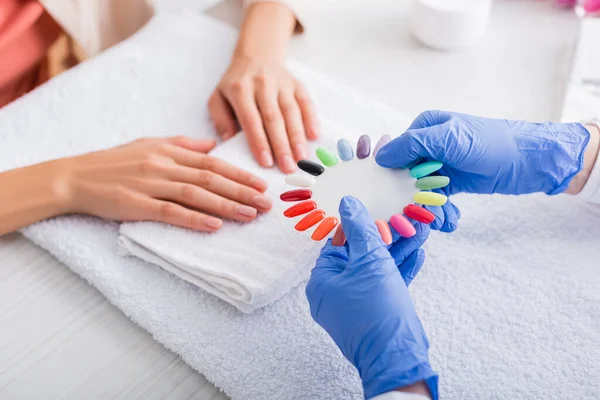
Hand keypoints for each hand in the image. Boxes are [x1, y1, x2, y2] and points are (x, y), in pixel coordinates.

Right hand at [61, 136, 271, 230]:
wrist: (75, 176)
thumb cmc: (114, 162)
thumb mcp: (149, 144)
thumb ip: (183, 145)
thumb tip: (213, 145)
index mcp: (168, 152)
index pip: (212, 163)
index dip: (239, 174)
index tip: (261, 185)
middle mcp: (162, 165)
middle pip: (210, 178)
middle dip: (241, 191)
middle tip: (266, 203)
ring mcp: (148, 184)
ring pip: (195, 194)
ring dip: (225, 205)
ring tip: (249, 216)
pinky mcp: (135, 204)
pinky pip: (169, 211)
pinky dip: (194, 218)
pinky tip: (214, 225)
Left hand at [208, 54, 318, 173]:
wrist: (256, 56)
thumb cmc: (235, 85)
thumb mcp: (218, 98)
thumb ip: (220, 119)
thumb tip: (229, 139)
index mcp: (240, 90)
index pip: (251, 119)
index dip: (259, 142)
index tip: (266, 162)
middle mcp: (262, 84)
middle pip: (274, 118)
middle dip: (282, 145)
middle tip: (288, 167)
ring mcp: (282, 83)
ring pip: (291, 111)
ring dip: (297, 136)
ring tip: (301, 158)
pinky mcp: (296, 84)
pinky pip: (306, 102)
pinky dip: (311, 119)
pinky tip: (314, 136)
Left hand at [306, 196, 437, 399]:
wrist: (397, 358)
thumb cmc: (376, 309)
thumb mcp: (370, 260)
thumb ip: (361, 230)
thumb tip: (348, 203)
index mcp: (322, 280)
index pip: (337, 243)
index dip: (358, 225)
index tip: (376, 210)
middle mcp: (334, 293)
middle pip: (360, 255)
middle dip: (386, 237)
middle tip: (404, 219)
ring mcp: (355, 305)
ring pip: (377, 269)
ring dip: (399, 251)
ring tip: (420, 232)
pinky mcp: (375, 313)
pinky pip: (385, 285)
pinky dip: (400, 270)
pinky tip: (418, 254)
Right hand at [375, 110, 590, 229]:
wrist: (529, 160)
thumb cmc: (489, 143)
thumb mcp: (448, 140)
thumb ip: (412, 145)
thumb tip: (380, 157)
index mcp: (424, 127)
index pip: (394, 151)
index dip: (389, 174)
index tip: (389, 196)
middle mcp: (429, 145)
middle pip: (404, 174)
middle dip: (408, 197)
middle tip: (413, 217)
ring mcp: (439, 165)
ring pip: (419, 190)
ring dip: (426, 209)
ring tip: (440, 223)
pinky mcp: (451, 183)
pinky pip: (435, 199)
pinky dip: (439, 212)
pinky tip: (448, 222)